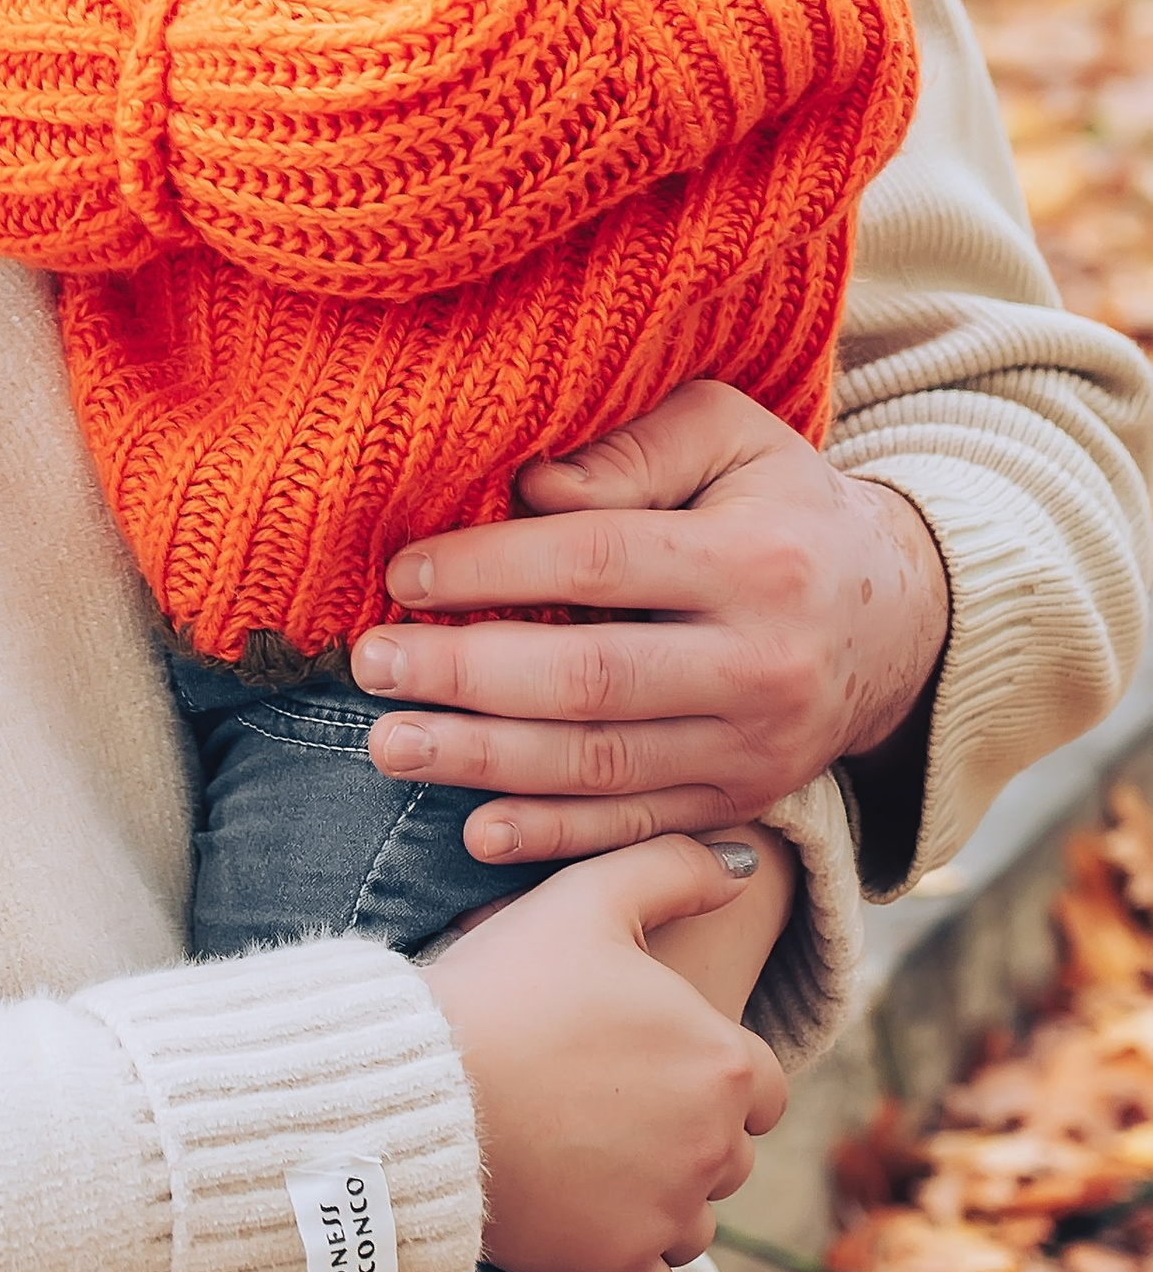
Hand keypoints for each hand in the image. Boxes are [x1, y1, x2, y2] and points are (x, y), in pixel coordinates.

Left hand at [350, 381, 950, 863]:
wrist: (901, 618)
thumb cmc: (784, 503)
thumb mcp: (732, 435)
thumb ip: (637, 449)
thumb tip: (533, 486)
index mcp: (754, 562)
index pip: (599, 563)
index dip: (494, 569)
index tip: (404, 572)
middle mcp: (759, 666)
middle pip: (591, 680)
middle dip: (467, 676)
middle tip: (370, 665)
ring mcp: (754, 751)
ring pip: (603, 766)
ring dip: (485, 762)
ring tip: (390, 745)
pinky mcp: (742, 804)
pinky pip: (637, 829)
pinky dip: (554, 837)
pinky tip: (475, 828)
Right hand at [429, 836, 786, 1271]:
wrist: (421, 1091)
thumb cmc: (505, 986)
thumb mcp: (586, 897)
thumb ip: (672, 869)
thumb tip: (742, 867)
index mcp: (721, 1062)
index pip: (758, 1082)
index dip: (708, 1065)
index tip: (646, 1054)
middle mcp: (714, 1149)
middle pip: (728, 1152)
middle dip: (683, 1130)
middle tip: (604, 1097)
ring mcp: (666, 1217)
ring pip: (692, 1217)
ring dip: (657, 1195)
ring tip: (585, 1152)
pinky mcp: (617, 1270)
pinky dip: (621, 1256)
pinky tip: (577, 1212)